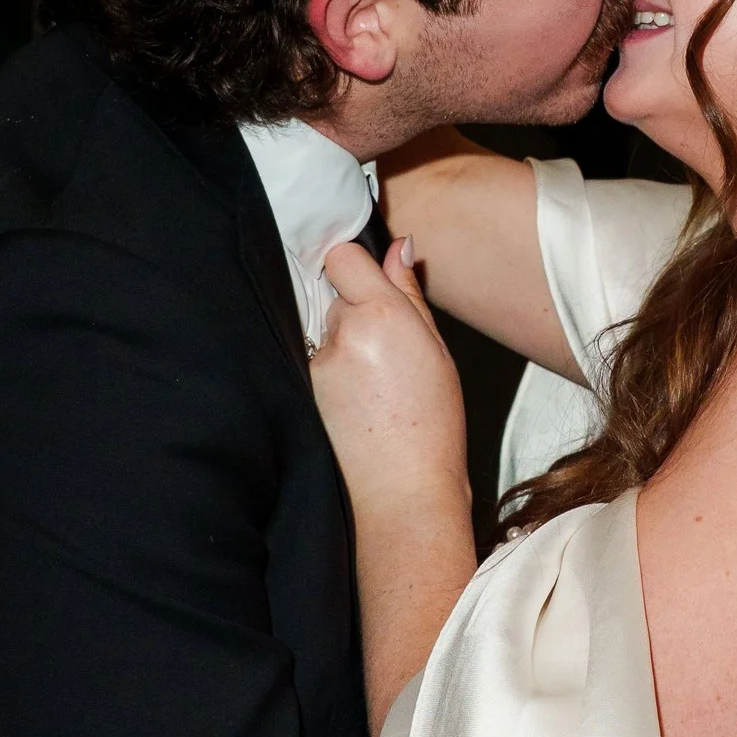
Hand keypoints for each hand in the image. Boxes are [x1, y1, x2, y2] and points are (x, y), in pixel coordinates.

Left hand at [310, 237, 468, 520]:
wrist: (404, 489)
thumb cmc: (432, 424)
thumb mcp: (435, 350)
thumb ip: (410, 294)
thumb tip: (399, 247)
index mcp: (383, 316)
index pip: (343, 256)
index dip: (354, 264)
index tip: (367, 280)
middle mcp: (343, 334)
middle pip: (335, 293)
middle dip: (355, 310)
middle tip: (386, 351)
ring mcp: (317, 363)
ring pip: (324, 329)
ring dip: (342, 342)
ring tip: (372, 384)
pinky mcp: (301, 387)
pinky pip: (313, 360)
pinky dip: (330, 371)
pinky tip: (354, 401)